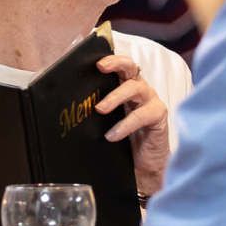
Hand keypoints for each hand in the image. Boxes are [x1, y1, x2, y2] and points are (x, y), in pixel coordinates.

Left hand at [94, 54, 170, 196]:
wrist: (143, 167)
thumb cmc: (123, 141)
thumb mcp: (106, 123)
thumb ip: (95, 112)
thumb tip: (67, 108)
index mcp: (124, 86)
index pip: (118, 66)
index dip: (109, 58)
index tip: (94, 60)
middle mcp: (138, 89)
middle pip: (130, 67)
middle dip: (115, 63)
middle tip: (100, 68)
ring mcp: (150, 100)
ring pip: (134, 87)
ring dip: (116, 96)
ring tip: (100, 109)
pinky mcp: (158, 115)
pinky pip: (142, 114)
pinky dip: (126, 124)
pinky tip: (113, 135)